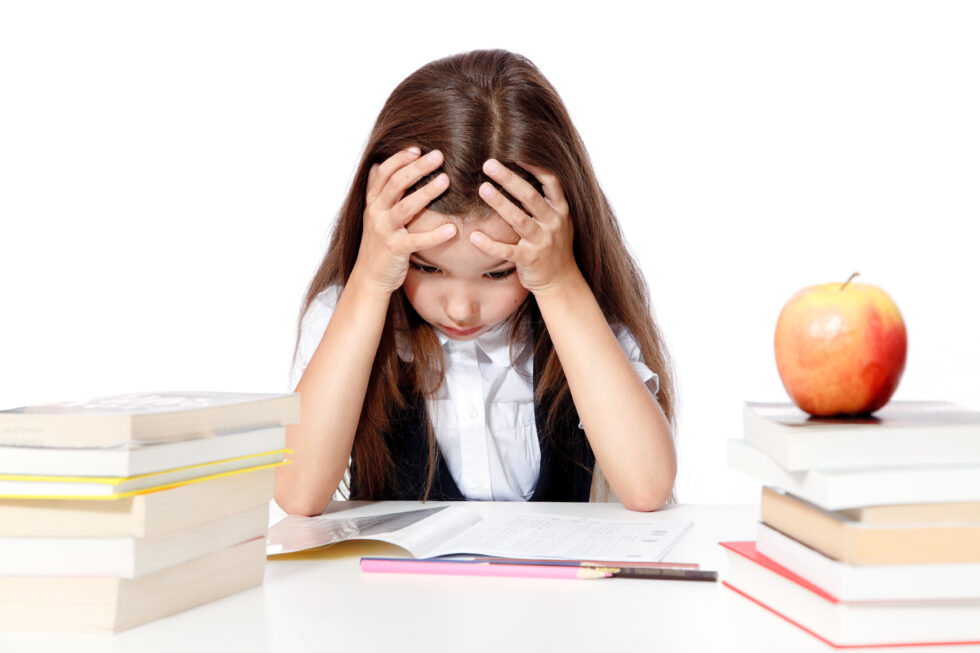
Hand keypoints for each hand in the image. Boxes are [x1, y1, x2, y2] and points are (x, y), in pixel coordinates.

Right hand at [352, 147, 455, 293]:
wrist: (370, 277)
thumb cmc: (378, 243)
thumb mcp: (374, 214)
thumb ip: (377, 190)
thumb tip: (377, 164)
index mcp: (374, 202)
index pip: (384, 173)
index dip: (400, 159)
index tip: (418, 148)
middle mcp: (377, 213)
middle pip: (396, 184)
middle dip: (417, 168)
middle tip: (438, 156)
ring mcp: (384, 231)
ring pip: (405, 207)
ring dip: (426, 193)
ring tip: (446, 180)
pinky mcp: (395, 250)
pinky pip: (417, 240)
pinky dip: (435, 235)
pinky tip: (452, 229)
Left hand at [470, 159, 580, 294]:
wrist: (561, 280)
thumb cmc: (554, 245)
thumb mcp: (558, 219)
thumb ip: (545, 199)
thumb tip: (523, 171)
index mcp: (560, 209)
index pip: (550, 181)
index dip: (533, 165)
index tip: (513, 151)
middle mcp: (553, 223)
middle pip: (530, 196)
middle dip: (509, 178)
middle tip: (488, 164)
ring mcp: (542, 242)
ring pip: (519, 220)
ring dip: (500, 203)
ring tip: (482, 189)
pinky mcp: (530, 260)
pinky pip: (507, 251)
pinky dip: (490, 244)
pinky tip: (474, 236)